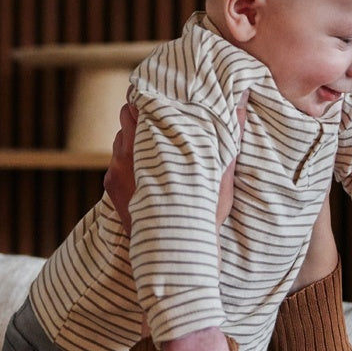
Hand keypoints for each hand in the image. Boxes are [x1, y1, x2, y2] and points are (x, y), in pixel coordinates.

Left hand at [103, 95, 245, 231]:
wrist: (174, 251)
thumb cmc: (202, 213)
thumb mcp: (221, 173)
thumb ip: (228, 132)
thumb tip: (241, 100)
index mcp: (154, 143)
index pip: (139, 105)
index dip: (148, 100)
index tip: (160, 100)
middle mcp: (129, 153)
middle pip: (126, 118)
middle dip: (141, 117)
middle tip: (159, 120)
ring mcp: (116, 170)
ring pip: (119, 140)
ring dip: (133, 140)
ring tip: (154, 147)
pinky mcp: (110, 186)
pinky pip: (114, 163)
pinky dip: (126, 162)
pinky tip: (144, 170)